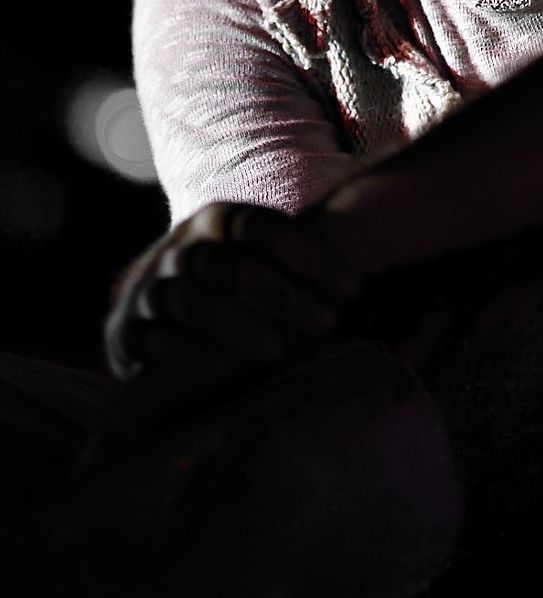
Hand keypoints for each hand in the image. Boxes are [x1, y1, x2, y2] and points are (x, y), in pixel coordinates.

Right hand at [103, 201, 361, 427]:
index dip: (306, 254)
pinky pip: (161, 346)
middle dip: (284, 298)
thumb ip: (298, 265)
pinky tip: (239, 378)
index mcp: (219, 219)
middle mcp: (182, 248)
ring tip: (290, 357)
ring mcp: (151, 289)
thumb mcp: (262, 261)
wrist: (157, 315)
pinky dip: (203, 362)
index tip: (350, 287)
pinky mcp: (127, 332)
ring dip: (249, 334)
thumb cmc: (234, 291)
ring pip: (196, 305)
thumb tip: (359, 284)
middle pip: (229, 266)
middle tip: (327, 325)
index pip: (260, 226)